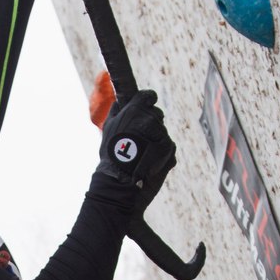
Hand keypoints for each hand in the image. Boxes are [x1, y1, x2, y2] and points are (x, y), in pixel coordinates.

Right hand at [94, 88, 176, 214]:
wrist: (120, 183)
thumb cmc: (111, 157)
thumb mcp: (109, 128)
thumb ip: (117, 111)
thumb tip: (121, 100)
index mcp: (134, 110)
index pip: (148, 96)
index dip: (147, 101)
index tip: (145, 107)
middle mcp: (150, 119)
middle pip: (157, 114)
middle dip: (150, 124)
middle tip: (138, 139)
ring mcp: (162, 134)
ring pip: (162, 132)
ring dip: (154, 141)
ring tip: (141, 155)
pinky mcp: (170, 148)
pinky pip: (167, 146)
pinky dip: (161, 154)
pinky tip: (149, 163)